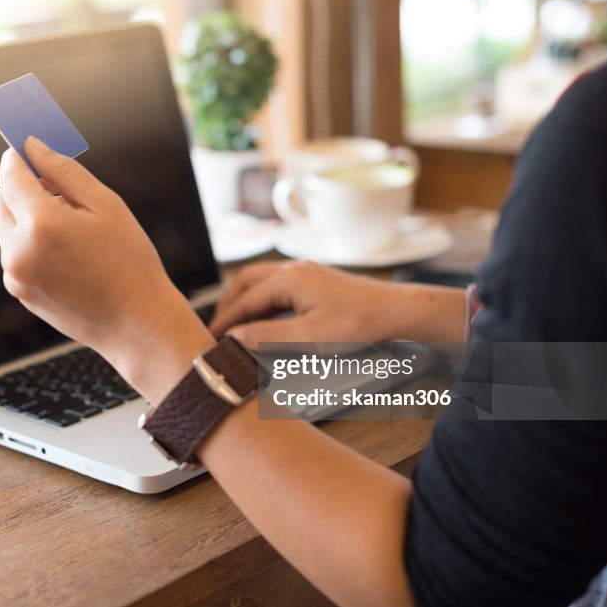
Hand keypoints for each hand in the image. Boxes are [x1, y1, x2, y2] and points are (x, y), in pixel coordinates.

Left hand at [0, 137, 212, 401]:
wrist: (136, 323)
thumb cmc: (130, 262)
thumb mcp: (105, 205)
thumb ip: (64, 171)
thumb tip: (33, 147)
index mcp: (41, 224)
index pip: (10, 175)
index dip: (20, 157)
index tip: (29, 148)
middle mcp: (18, 250)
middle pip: (1, 200)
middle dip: (24, 190)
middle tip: (63, 195)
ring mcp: (15, 275)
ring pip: (7, 228)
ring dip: (28, 219)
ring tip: (74, 232)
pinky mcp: (19, 292)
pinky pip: (15, 254)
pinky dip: (32, 245)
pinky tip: (69, 256)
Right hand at [209, 260, 465, 347]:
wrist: (395, 311)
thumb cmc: (359, 323)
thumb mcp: (309, 337)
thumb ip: (268, 337)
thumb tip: (234, 338)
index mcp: (288, 279)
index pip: (244, 300)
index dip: (224, 321)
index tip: (210, 338)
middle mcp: (294, 269)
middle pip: (246, 281)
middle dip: (229, 303)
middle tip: (218, 327)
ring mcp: (306, 271)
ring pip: (262, 280)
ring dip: (245, 299)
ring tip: (237, 323)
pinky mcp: (317, 279)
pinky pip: (278, 283)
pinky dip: (263, 299)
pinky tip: (267, 316)